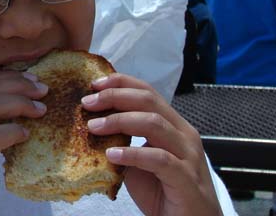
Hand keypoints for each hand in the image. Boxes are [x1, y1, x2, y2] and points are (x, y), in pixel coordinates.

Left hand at [82, 73, 221, 215]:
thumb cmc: (164, 192)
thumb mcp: (137, 161)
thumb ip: (122, 142)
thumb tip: (92, 125)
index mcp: (173, 125)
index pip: (147, 92)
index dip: (120, 83)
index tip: (94, 84)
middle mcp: (183, 134)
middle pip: (149, 101)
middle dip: (115, 97)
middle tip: (88, 102)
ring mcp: (188, 155)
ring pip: (154, 124)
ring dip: (119, 121)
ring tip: (93, 127)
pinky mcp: (186, 179)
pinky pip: (159, 159)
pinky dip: (133, 154)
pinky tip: (112, 155)